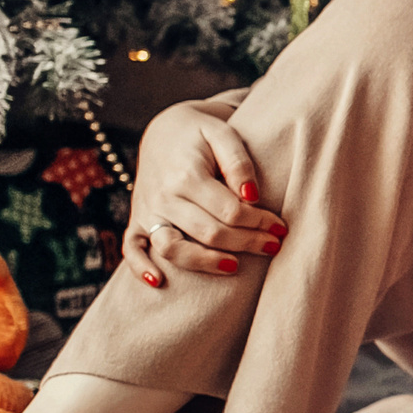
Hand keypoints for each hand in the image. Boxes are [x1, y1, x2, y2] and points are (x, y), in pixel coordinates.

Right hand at [123, 99, 286, 286]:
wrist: (163, 130)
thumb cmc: (200, 133)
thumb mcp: (222, 133)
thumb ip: (238, 162)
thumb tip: (252, 195)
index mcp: (187, 174)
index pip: (230, 211)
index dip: (259, 222)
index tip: (280, 228)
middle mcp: (164, 196)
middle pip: (208, 232)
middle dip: (246, 243)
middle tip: (273, 247)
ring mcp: (147, 211)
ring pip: (172, 248)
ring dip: (204, 262)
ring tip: (234, 266)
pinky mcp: (136, 220)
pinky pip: (132, 248)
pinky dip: (140, 267)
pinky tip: (159, 282)